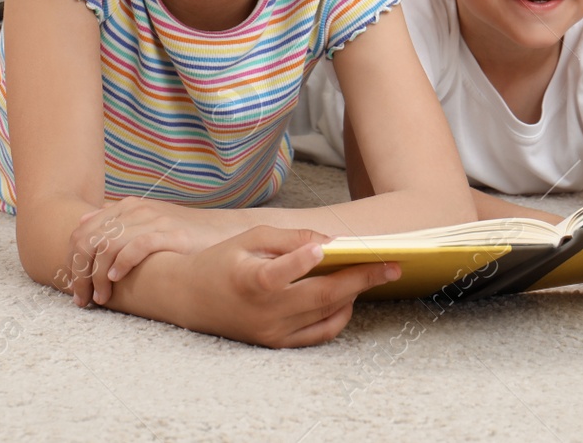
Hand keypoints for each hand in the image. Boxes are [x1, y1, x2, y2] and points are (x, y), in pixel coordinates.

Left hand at [68, 196, 240, 308]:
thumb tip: (83, 221)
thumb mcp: (146, 220)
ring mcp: (154, 221)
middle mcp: (137, 211)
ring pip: (108, 245)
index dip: (73, 262)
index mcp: (127, 207)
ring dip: (97, 275)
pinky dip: (121, 263)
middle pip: (90, 240)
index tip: (74, 287)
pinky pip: (137, 246)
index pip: (83, 232)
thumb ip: (116, 220)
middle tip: (82, 299)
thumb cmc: (182, 233)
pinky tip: (116, 279)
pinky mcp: (171, 234)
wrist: (223, 231)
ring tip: (100, 297)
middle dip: (80, 273)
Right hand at [169, 226, 400, 347]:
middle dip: (360, 279)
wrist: (190, 299)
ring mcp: (271, 332)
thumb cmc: (222, 261)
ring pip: (325, 316)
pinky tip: (349, 295)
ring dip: (354, 294)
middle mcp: (262, 312)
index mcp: (248, 281)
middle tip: (391, 265)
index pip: (279, 274)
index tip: (328, 246)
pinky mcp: (277, 344)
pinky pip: (319, 334)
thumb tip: (328, 241)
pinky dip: (339, 315)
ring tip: (373, 274)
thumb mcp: (250, 239)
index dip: (303, 261)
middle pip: (319, 297)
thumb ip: (289, 239)